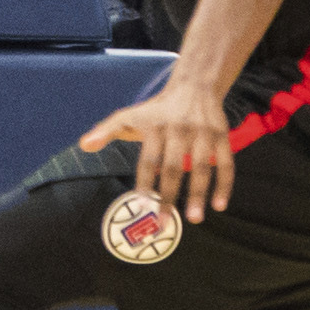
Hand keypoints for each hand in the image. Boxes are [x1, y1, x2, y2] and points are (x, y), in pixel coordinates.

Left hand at [80, 76, 237, 221]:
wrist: (194, 86)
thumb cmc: (157, 110)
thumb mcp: (130, 115)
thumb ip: (106, 131)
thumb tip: (83, 146)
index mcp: (155, 128)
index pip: (148, 159)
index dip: (145, 181)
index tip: (142, 204)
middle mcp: (179, 131)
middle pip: (174, 167)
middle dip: (169, 196)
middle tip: (164, 222)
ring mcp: (203, 134)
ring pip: (203, 167)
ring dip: (199, 194)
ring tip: (194, 219)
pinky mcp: (222, 136)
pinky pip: (226, 163)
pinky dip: (224, 185)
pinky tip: (220, 206)